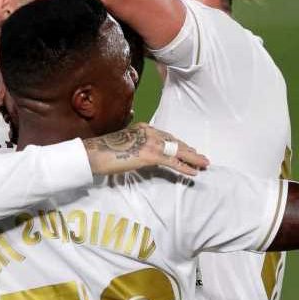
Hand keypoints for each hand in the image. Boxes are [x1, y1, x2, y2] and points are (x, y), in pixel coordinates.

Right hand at [83, 123, 208, 176]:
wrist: (94, 154)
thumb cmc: (104, 151)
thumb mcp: (123, 143)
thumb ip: (135, 144)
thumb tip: (141, 153)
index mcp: (143, 127)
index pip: (166, 136)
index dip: (179, 144)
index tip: (189, 150)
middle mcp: (149, 131)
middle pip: (175, 141)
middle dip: (189, 150)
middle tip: (202, 158)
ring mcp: (150, 142)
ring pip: (177, 150)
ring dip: (192, 158)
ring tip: (204, 164)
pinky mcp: (150, 155)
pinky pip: (172, 161)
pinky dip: (184, 167)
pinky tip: (193, 172)